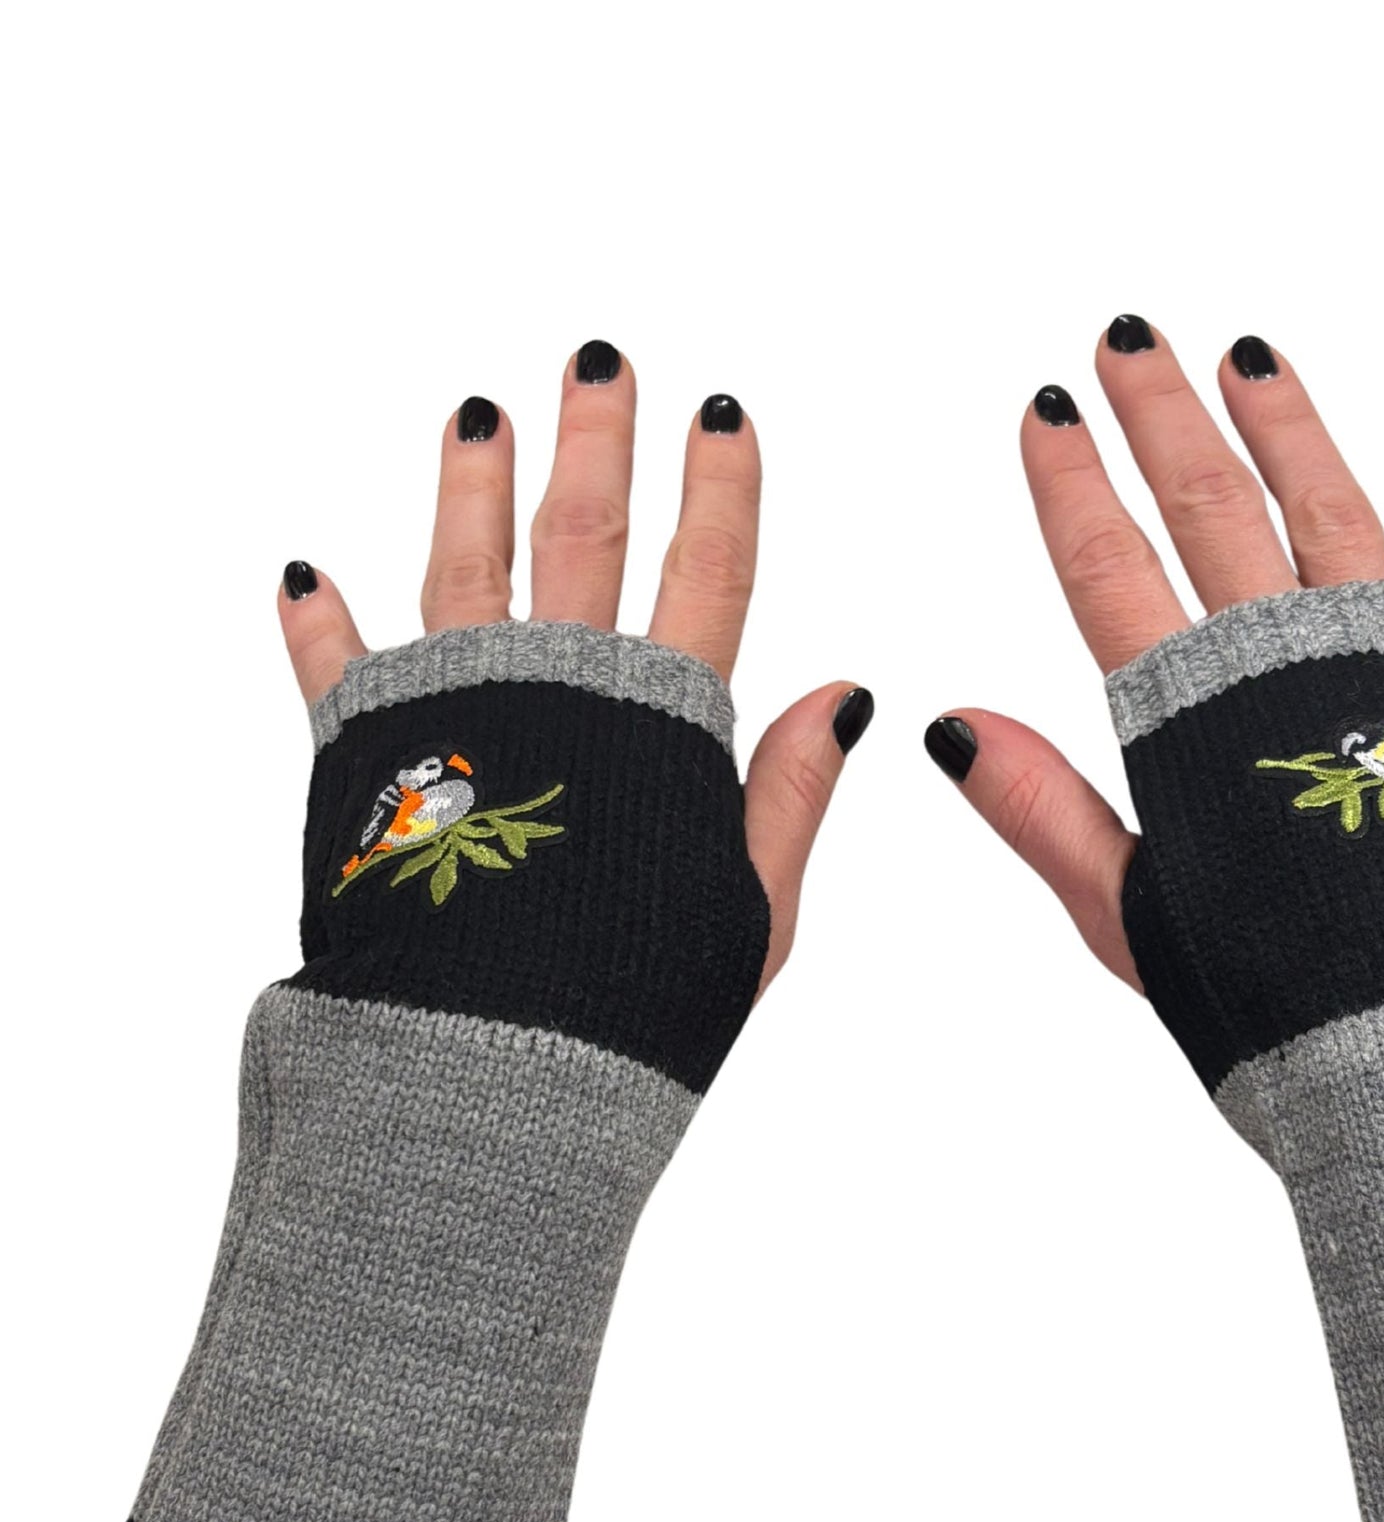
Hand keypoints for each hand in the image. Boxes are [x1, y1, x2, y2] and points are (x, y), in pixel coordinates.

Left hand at [276, 340, 870, 994]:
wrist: (488, 1069)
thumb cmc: (635, 1010)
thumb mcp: (752, 915)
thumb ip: (789, 795)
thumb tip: (847, 691)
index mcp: (659, 729)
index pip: (709, 578)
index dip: (723, 492)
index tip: (725, 415)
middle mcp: (556, 694)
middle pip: (584, 536)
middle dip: (598, 440)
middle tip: (602, 359)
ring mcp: (456, 714)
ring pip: (463, 564)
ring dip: (470, 480)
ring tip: (476, 412)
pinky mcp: (366, 755)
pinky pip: (334, 668)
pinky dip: (320, 621)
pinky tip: (304, 572)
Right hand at [926, 319, 1383, 982]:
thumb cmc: (1280, 1003)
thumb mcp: (1132, 921)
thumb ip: (1045, 813)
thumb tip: (945, 722)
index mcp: (1195, 719)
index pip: (1109, 568)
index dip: (1070, 484)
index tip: (1044, 409)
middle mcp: (1292, 661)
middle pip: (1212, 505)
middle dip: (1162, 414)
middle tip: (1126, 340)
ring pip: (1332, 505)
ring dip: (1287, 423)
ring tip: (1249, 356)